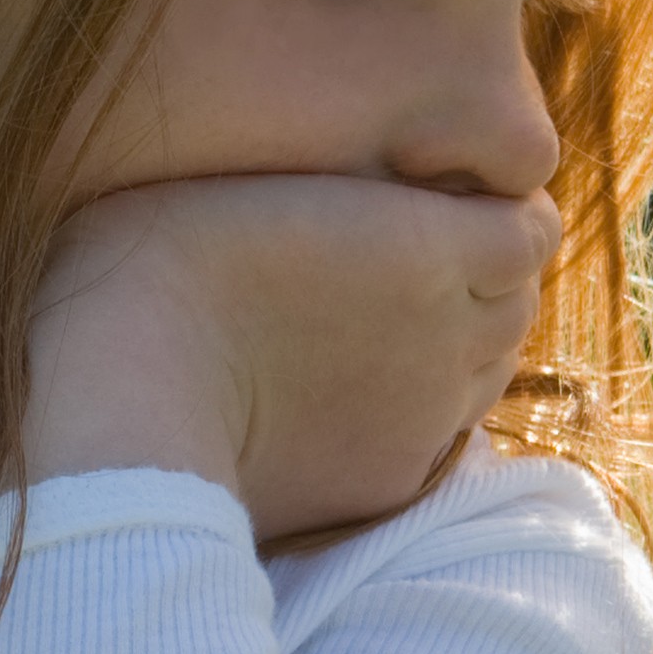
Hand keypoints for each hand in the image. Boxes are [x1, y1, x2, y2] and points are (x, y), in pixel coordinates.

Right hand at [19, 172, 548, 539]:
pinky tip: (345, 394)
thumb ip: (336, 175)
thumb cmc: (155, 262)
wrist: (122, 405)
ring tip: (374, 329)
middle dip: (478, 279)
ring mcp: (428, 414)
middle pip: (516, 298)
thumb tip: (357, 171)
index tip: (436, 204)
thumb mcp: (245, 174)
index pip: (530, 226)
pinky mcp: (390, 481)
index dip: (490, 213)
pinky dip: (413, 413)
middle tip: (398, 265)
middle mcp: (453, 331)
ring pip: (488, 370)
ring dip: (454, 346)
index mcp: (433, 243)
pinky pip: (440, 436)